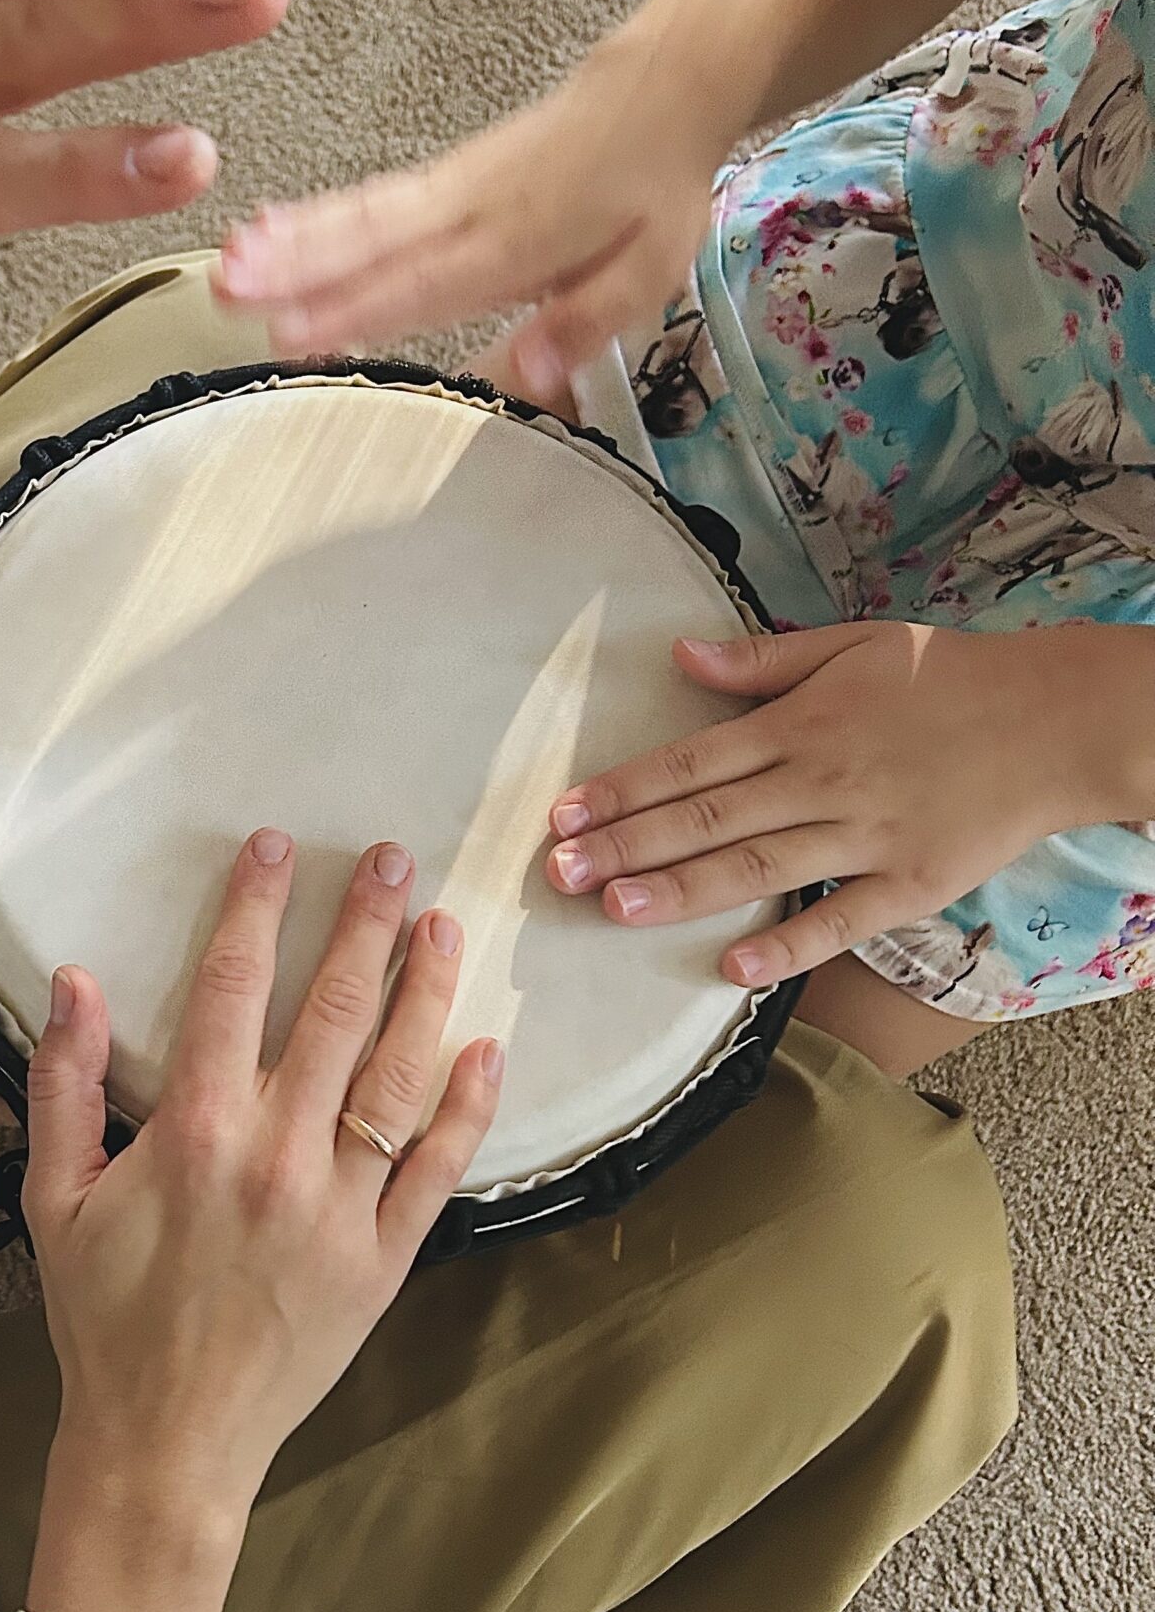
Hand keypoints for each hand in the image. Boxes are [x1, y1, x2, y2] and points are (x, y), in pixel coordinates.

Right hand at [22, 830, 501, 1611]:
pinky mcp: (383, 1261)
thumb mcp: (55, 1197)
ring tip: (449, 927)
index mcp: (195, 1130)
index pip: (232, 986)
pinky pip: (437, 1170)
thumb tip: (72, 979)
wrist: (165, 1441)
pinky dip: (468, 1108)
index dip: (258, 906)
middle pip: (334, 1011)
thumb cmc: (103, 1318)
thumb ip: (61, 1083)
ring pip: (398, 1076)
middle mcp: (277, 1155)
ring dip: (427, 993)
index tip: (277, 847)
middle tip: (396, 857)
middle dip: (367, 923)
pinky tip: (488, 1048)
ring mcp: (340, 1208)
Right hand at [209, 37, 720, 403]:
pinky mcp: (440, 177)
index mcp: (520, 241)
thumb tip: (529, 376)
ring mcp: (449, 187)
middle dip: (295, 267)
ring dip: (289, 240)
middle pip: (372, 241)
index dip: (357, 309)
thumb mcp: (649, 269)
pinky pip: (368, 199)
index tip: (291, 332)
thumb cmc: (654, 187)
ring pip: (359, 216)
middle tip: (227, 291)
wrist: (662, 87)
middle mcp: (470, 210)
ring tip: (226, 264)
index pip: (424, 283)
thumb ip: (584, 322)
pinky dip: (312, 213)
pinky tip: (267, 228)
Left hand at [542, 622, 1084, 987]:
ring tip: (615, 909)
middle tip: (557, 874)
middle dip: (627, 845)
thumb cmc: (946, 676)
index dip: (624, 789)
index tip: (564, 814)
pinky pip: (839, 921)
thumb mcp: (852, 643)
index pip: (691, 760)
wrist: (1055, 719)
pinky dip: (788, 947)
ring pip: (758, 868)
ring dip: (682, 891)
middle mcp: (822, 782)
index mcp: (801, 724)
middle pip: (708, 818)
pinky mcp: (909, 884)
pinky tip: (732, 968)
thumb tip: (680, 652)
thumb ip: (762, 659)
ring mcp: (865, 837)